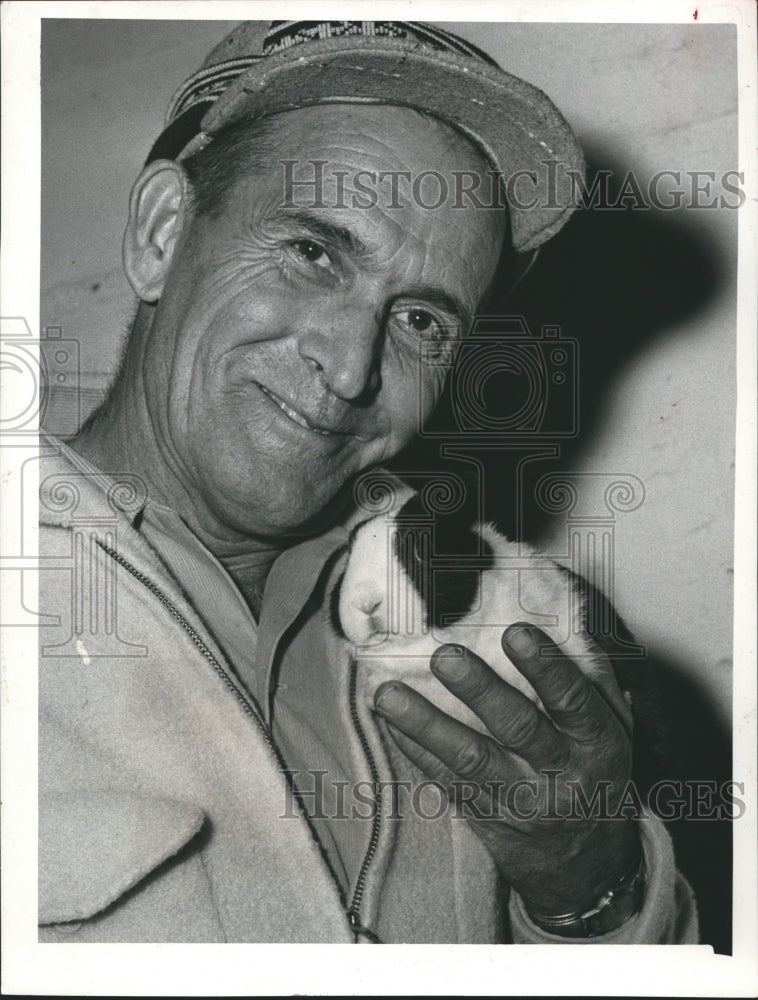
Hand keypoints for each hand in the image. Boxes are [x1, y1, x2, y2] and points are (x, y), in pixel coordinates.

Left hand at [373, 623, 639, 917]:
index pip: (572, 703)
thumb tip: (566, 622)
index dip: (545, 668)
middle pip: (517, 730)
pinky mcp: (484, 816)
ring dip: (425, 724)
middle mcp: (560, 775)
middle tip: (446, 657)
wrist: (584, 864)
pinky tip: (389, 721)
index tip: (515, 632)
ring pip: (469, 761)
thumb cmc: (594, 774)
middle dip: (479, 691)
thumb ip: (593, 684)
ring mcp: (520, 800)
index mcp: (597, 745)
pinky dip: (415, 749)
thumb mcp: (615, 733)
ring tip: (389, 694)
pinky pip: (446, 781)